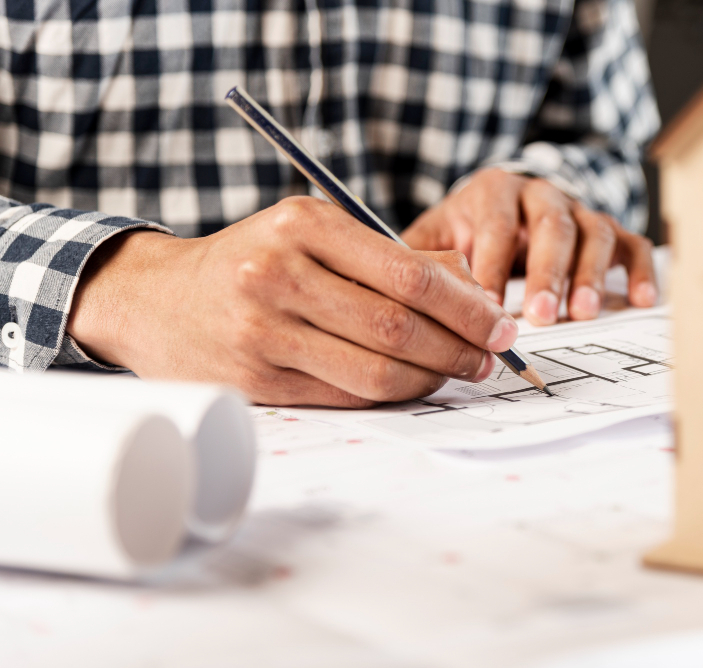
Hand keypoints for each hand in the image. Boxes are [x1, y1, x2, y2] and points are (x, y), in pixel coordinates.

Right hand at [66, 197, 518, 406]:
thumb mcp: (314, 233)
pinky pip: (346, 395)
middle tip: (488, 357)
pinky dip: (391, 393)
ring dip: (431, 377)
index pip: (409, 275)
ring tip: (456, 371)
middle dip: (460, 347)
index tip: (501, 325)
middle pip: (399, 326)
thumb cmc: (254, 260)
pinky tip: (411, 383)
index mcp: (303, 225)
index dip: (468, 308)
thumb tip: (475, 296)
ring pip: (376, 369)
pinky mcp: (256, 381)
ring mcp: (262, 332)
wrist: (158, 300)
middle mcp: (278, 274)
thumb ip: (390, 258)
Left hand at [402, 168, 657, 325]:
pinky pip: (632, 243)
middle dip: (546, 272)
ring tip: (583, 314)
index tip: (485, 306)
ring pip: (594, 233)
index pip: (496, 225)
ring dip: (590, 275)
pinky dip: (641, 269)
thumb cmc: (464, 232)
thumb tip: (394, 293)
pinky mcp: (609, 228)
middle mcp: (541, 194)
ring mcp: (579, 209)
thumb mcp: (435, 235)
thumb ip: (420, 258)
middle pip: (552, 225)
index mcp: (493, 191)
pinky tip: (640, 299)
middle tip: (539, 315)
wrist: (505, 202)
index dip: (493, 265)